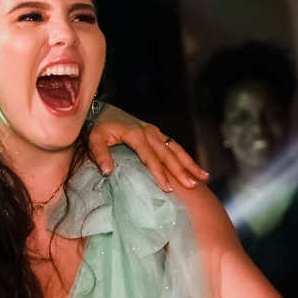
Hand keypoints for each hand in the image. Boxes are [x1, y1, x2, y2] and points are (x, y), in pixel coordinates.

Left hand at [89, 105, 208, 191]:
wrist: (100, 109)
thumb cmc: (97, 126)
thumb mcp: (94, 138)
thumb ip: (100, 154)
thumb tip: (107, 171)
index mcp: (135, 135)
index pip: (150, 158)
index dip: (159, 173)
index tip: (167, 188)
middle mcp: (149, 132)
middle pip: (168, 155)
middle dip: (181, 171)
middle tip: (192, 186)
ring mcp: (154, 132)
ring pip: (175, 149)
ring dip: (189, 164)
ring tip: (203, 178)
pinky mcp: (155, 132)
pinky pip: (174, 145)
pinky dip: (185, 157)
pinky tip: (195, 167)